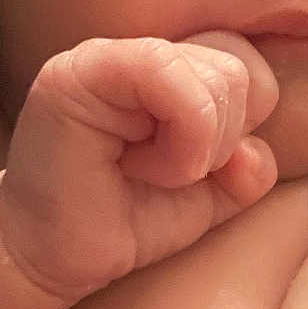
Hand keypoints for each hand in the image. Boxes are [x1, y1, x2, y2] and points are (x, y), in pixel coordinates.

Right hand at [0, 31, 278, 302]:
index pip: (248, 72)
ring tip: (144, 170)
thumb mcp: (206, 199)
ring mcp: (107, 54)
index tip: (192, 171)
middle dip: (219, 141)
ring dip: (196, 146)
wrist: (52, 256)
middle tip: (163, 174)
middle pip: (238, 70)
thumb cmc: (124, 221)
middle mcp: (141, 52)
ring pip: (216, 75)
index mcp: (172, 71)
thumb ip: (244, 172)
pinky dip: (182, 136)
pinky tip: (139, 166)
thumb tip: (255, 152)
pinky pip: (168, 73)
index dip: (238, 131)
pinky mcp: (78, 71)